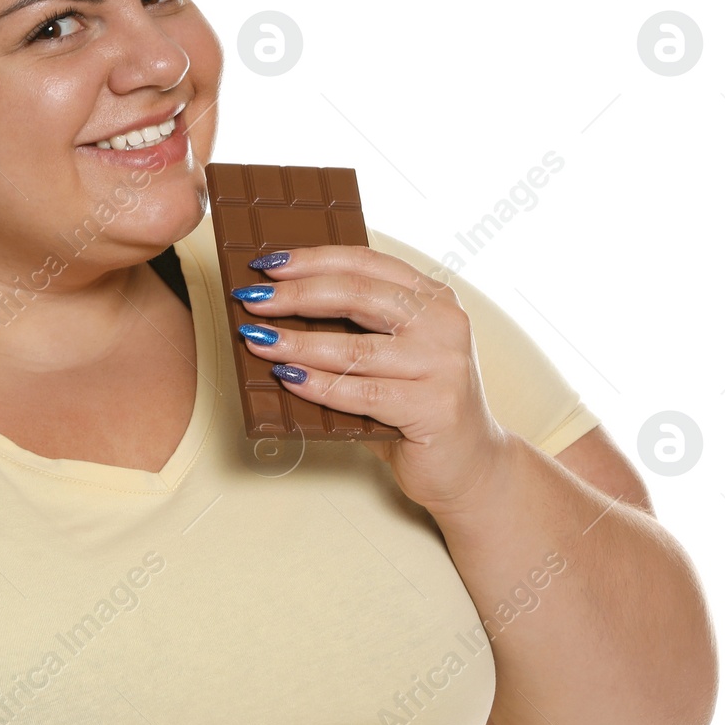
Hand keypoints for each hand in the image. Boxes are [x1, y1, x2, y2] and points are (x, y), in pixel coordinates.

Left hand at [233, 244, 510, 516]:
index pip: (365, 263)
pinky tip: (288, 378)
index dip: (312, 259)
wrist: (472, 465)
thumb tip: (278, 313)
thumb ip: (356, 329)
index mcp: (434, 297)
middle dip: (295, 295)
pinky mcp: (434, 407)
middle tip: (253, 299)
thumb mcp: (396, 353)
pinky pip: (361, 392)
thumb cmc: (419, 404)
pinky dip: (319, 385)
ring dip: (297, 343)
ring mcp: (443, 364)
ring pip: (353, 347)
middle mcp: (444, 322)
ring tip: (258, 341)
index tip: (267, 265)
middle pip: (356, 295)